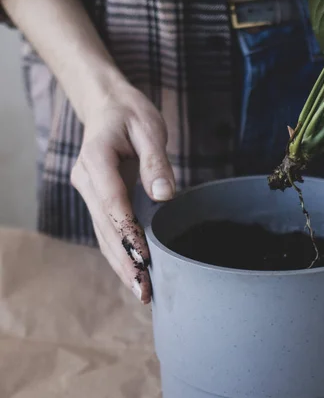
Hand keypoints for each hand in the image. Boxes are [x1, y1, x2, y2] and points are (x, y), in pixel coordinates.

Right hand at [71, 80, 175, 303]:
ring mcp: (87, 190)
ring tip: (141, 291)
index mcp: (96, 158)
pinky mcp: (95, 198)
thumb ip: (157, 162)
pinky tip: (132, 272)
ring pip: (102, 234)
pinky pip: (105, 229)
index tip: (143, 259)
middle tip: (144, 290)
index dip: (128, 233)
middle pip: (105, 227)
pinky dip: (118, 252)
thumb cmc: (131, 115)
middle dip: (124, 261)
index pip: (113, 202)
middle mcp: (86, 178)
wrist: (107, 106)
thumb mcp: (149, 129)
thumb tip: (164, 196)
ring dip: (120, 264)